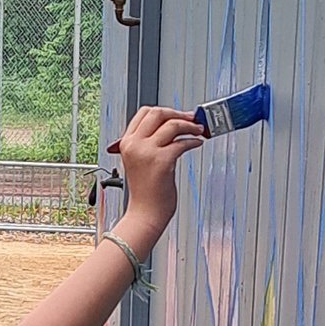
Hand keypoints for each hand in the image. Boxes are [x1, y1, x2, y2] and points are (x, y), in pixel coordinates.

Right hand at [104, 103, 205, 241]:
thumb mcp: (140, 161)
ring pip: (172, 124)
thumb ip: (149, 143)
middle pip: (158, 113)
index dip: (164, 111)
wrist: (145, 214)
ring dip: (189, 126)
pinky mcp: (161, 161)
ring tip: (198, 131)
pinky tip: (197, 144)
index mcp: (126, 143)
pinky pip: (182, 142)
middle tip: (191, 119)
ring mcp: (147, 152)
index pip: (144, 113)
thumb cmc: (145, 192)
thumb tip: (172, 126)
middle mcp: (134, 144)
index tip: (177, 115)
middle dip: (178, 113)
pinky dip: (193, 141)